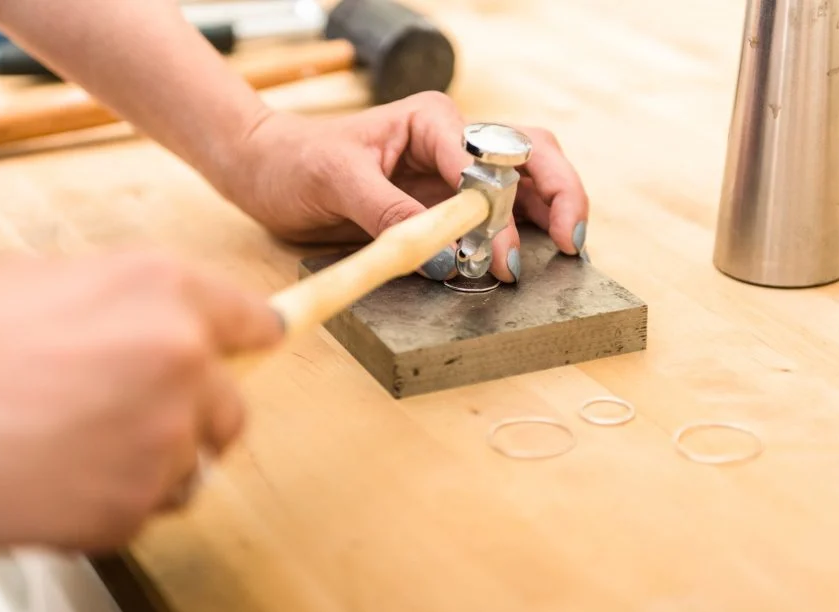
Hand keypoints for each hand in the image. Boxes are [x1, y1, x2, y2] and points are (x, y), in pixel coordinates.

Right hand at [0, 251, 280, 552]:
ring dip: (148, 463)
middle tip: (129, 416)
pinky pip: (145, 509)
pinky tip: (55, 475)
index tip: (251, 357)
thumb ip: (142, 306)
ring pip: (190, 466)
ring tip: (72, 444)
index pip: (257, 324)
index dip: (246, 345)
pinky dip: (110, 502)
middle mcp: (181, 359)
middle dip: (192, 417)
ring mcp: (162, 437)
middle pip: (234, 409)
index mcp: (166, 291)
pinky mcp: (133, 506)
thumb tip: (185, 326)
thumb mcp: (60, 281)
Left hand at [226, 92, 589, 282]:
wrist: (268, 173)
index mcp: (430, 121)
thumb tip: (444, 256)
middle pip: (530, 156)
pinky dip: (515, 239)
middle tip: (570, 245)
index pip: (488, 157)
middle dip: (558, 197)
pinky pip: (493, 220)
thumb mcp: (337, 181)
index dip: (504, 206)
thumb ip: (391, 215)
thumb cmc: (296, 162)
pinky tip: (517, 263)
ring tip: (559, 258)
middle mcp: (451, 143)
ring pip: (524, 187)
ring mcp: (451, 176)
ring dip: (546, 219)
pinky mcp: (442, 208)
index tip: (499, 253)